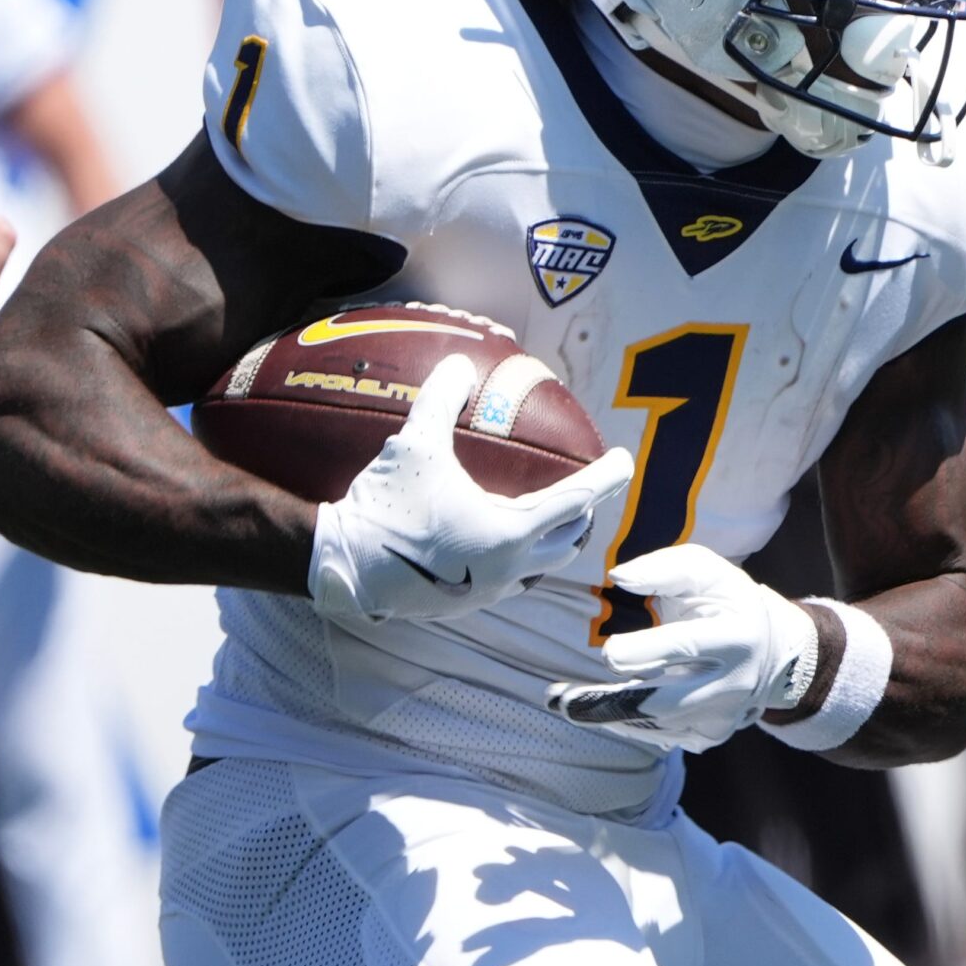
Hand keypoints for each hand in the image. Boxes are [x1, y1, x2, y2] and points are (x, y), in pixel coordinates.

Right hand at [310, 354, 636, 625]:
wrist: (342, 566)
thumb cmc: (385, 506)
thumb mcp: (414, 445)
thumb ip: (442, 400)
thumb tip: (459, 363)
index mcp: (510, 532)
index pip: (576, 500)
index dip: (606, 478)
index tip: (624, 460)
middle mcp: (509, 568)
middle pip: (567, 540)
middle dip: (583, 513)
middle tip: (585, 487)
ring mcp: (488, 591)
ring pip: (540, 565)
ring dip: (553, 539)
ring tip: (551, 514)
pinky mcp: (465, 602)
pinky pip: (510, 579)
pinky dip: (520, 556)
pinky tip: (500, 539)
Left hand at [546, 545, 820, 751]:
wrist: (773, 652)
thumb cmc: (727, 601)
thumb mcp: (706, 570)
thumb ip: (663, 568)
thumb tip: (618, 578)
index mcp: (734, 636)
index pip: (684, 647)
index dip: (644, 652)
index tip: (608, 652)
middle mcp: (732, 684)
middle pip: (663, 702)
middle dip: (608, 703)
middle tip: (561, 699)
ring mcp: (721, 717)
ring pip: (655, 725)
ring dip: (606, 716)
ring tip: (563, 702)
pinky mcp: (708, 736)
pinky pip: (659, 737)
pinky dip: (625, 724)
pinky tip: (600, 710)